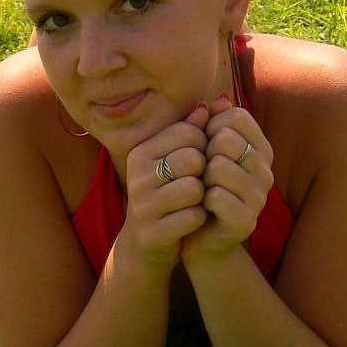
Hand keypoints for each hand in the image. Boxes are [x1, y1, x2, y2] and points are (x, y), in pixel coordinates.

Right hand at [121, 103, 209, 268]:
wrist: (147, 241)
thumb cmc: (167, 192)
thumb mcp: (173, 159)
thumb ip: (190, 131)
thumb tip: (209, 105)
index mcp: (141, 152)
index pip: (188, 132)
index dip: (205, 145)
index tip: (201, 158)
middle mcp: (137, 176)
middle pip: (193, 159)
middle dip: (204, 172)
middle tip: (199, 182)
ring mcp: (142, 205)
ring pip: (194, 188)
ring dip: (203, 196)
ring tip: (195, 201)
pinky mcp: (152, 232)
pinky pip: (193, 217)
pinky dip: (199, 218)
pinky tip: (191, 220)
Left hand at [181, 96, 273, 263]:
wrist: (201, 238)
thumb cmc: (203, 188)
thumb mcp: (206, 151)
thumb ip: (212, 124)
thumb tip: (217, 99)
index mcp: (261, 150)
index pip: (236, 117)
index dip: (211, 126)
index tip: (204, 145)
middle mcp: (266, 172)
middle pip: (225, 139)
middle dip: (204, 153)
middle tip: (201, 173)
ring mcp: (259, 198)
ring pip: (218, 167)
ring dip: (201, 178)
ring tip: (202, 190)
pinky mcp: (245, 222)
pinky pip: (215, 196)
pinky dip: (201, 199)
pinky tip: (203, 207)